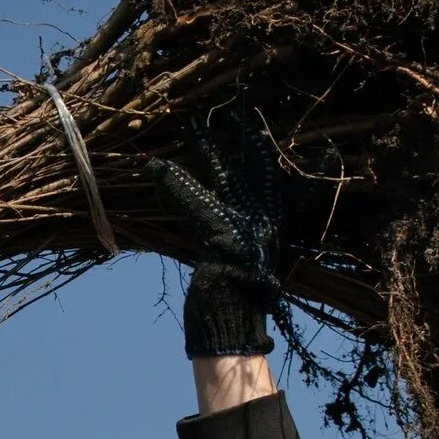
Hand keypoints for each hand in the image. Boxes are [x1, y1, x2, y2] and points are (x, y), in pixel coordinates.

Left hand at [146, 121, 283, 358]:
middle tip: (237, 106)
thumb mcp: (238, 265)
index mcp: (273, 228)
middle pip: (258, 168)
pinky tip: (158, 167)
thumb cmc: (231, 305)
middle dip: (247, 136)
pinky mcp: (222, 238)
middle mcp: (265, 224)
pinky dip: (177, 184)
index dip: (274, 155)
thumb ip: (237, 240)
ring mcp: (247, 230)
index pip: (280, 183)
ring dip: (206, 149)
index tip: (268, 129)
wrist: (232, 331)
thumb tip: (230, 230)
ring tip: (192, 123)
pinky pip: (198, 202)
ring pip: (226, 178)